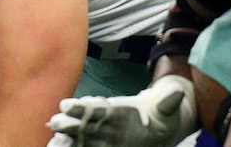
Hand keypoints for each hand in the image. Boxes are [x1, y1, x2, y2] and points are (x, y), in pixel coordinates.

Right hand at [46, 74, 195, 146]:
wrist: (158, 126)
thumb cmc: (161, 115)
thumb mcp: (167, 108)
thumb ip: (169, 100)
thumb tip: (178, 90)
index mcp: (115, 109)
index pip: (96, 106)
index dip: (81, 106)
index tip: (66, 105)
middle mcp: (103, 122)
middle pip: (82, 122)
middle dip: (68, 122)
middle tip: (55, 123)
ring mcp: (100, 137)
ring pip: (78, 138)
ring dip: (64, 140)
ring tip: (52, 145)